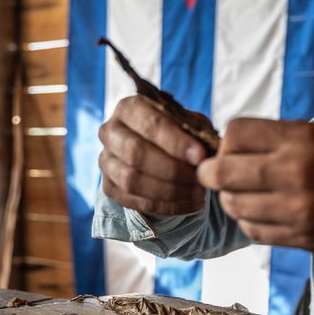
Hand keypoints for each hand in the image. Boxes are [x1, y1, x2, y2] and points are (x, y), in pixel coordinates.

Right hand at [98, 95, 209, 214]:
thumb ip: (195, 129)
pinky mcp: (109, 186)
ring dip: (170, 191)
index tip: (201, 156)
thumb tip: (208, 148)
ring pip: (133, 180)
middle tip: (201, 178)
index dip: (176, 142)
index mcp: (130, 107)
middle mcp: (111, 131)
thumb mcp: (186, 121)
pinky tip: (189, 204)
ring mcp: (106, 160)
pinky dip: (165, 206)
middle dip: (173, 169)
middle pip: (136, 153)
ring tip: (198, 193)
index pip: (150, 124)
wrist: (156, 149)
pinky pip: (134, 201)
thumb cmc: (175, 131)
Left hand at [197, 118, 313, 252]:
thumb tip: (235, 144)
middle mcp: (295, 173)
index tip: (229, 149)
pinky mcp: (303, 238)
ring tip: (243, 195)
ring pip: (234, 206)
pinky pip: (254, 232)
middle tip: (214, 174)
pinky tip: (260, 213)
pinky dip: (249, 222)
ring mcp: (298, 210)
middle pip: (223, 172)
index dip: (226, 141)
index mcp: (302, 139)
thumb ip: (282, 138)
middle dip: (211, 173)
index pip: (235, 134)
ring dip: (231, 199)